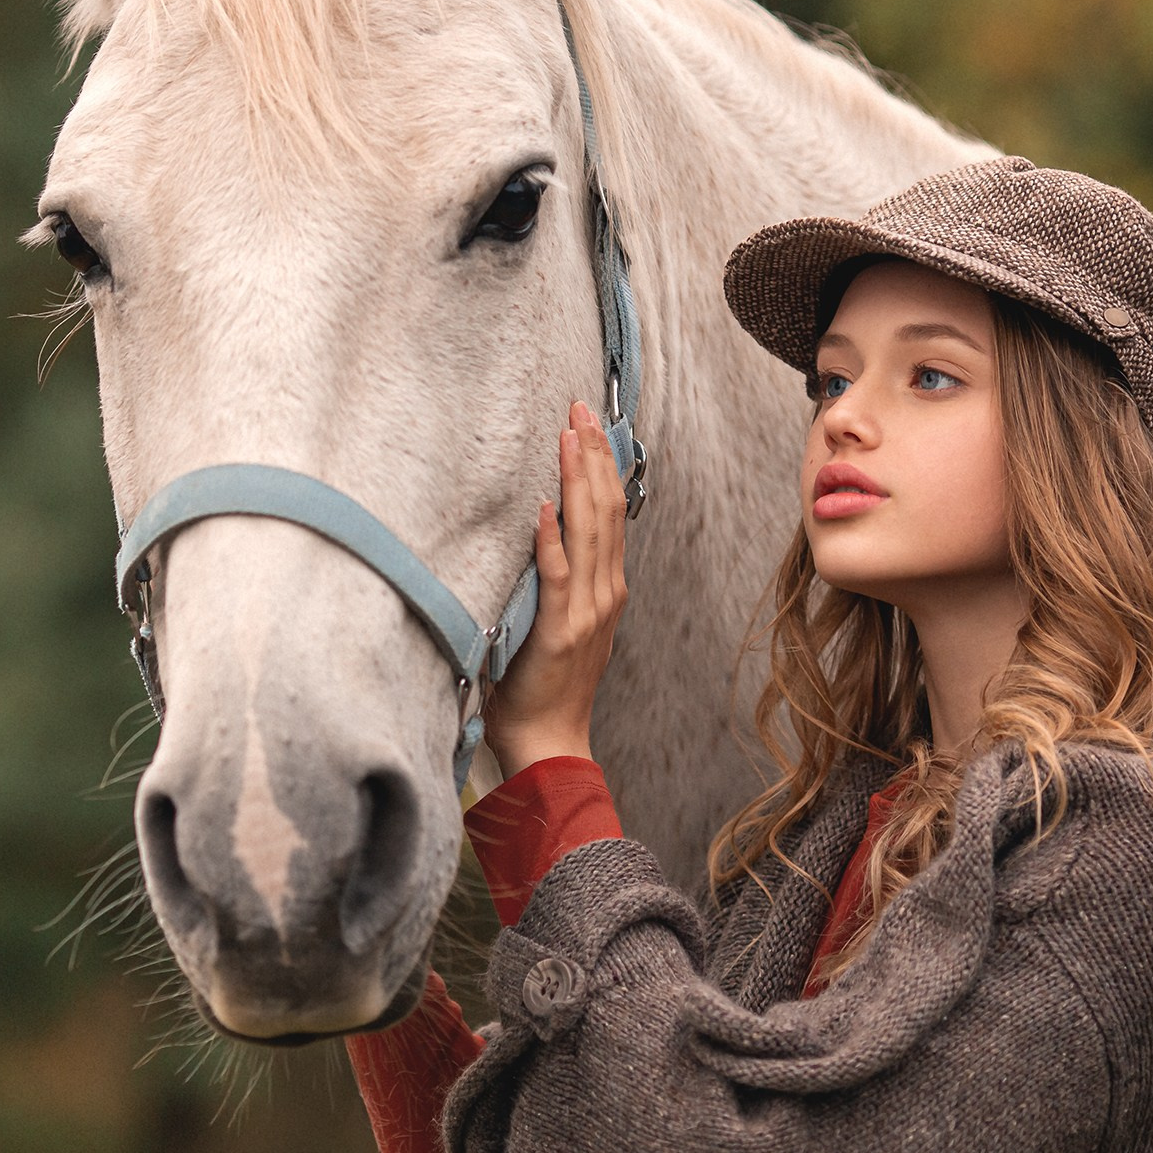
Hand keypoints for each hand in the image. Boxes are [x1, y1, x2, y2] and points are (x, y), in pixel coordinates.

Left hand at [483, 400, 629, 777]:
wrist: (550, 743)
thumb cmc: (544, 688)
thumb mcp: (562, 626)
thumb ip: (561, 586)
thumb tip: (542, 539)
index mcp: (606, 590)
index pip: (610, 513)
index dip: (602, 466)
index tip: (590, 424)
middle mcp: (604, 594)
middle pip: (605, 510)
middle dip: (593, 455)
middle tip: (579, 409)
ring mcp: (586, 611)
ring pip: (588, 531)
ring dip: (578, 479)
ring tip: (568, 435)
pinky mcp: (558, 630)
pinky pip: (557, 574)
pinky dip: (552, 537)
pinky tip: (545, 503)